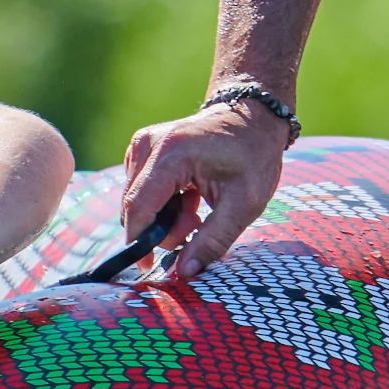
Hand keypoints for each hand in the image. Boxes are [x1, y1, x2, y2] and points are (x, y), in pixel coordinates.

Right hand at [110, 96, 291, 281]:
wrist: (252, 115)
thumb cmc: (253, 156)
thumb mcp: (243, 204)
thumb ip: (212, 240)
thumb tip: (184, 272)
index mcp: (171, 154)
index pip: (139, 208)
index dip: (140, 243)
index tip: (151, 267)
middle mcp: (148, 144)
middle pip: (135, 207)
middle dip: (164, 228)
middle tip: (198, 225)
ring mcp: (142, 143)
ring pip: (136, 202)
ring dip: (165, 217)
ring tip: (197, 209)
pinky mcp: (142, 148)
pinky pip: (140, 191)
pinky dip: (162, 203)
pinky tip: (188, 196)